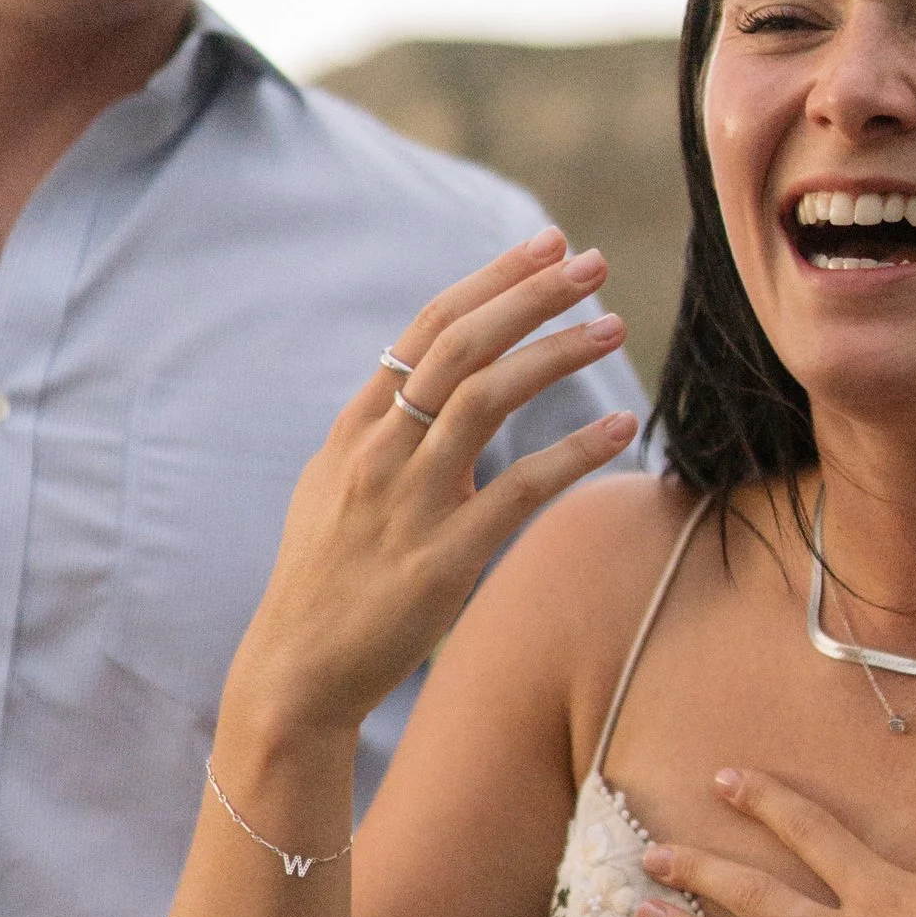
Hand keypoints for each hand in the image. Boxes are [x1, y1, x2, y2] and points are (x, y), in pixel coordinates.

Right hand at [221, 228, 636, 746]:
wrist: (296, 669)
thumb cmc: (325, 579)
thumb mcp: (334, 487)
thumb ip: (379, 433)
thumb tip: (422, 387)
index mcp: (357, 428)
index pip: (428, 328)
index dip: (492, 280)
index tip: (547, 247)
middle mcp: (380, 452)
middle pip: (462, 346)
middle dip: (530, 294)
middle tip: (590, 262)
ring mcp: (410, 502)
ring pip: (487, 399)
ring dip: (555, 353)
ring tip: (612, 325)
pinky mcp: (443, 559)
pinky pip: (520, 490)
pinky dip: (573, 452)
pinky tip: (619, 428)